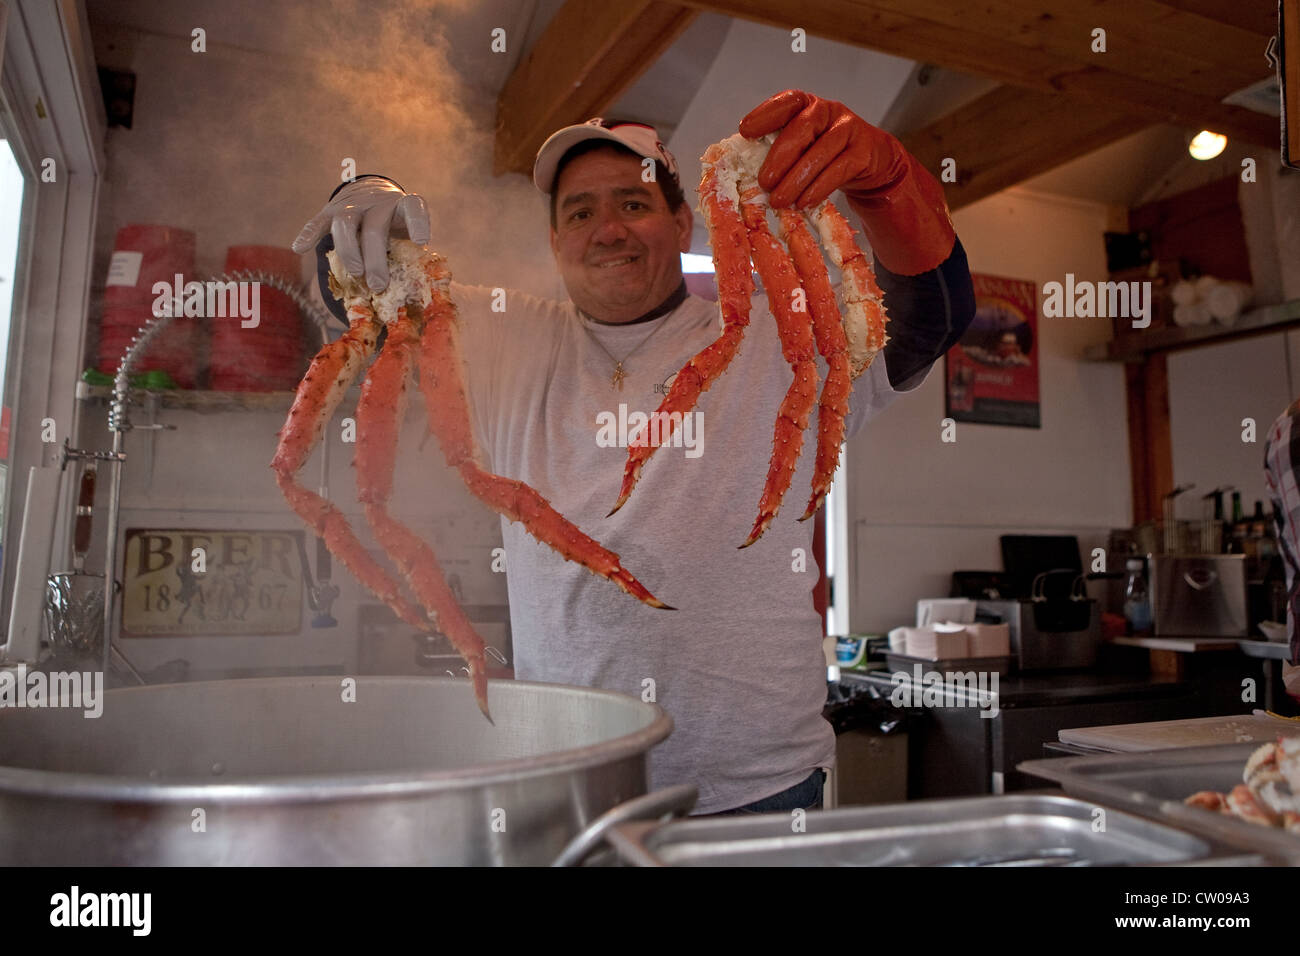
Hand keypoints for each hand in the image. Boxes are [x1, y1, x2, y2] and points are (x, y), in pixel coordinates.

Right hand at [292, 177, 430, 290]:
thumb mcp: (406, 232)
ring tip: (355, 274)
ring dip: (349, 251)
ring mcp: (353, 205)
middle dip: (375, 259)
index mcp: (402, 206)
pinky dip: (308, 234)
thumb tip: (410, 294)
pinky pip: (317, 222)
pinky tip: (300, 248)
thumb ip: (409, 255)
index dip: (418, 223)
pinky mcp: (330, 210)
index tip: (421, 241)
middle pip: (374, 229)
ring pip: (345, 223)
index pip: (413, 208)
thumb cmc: (394, 225)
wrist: (371, 192)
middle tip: (378, 285)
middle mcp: (378, 202)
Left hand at [739, 90, 954, 274]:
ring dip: (797, 179)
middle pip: (802, 127)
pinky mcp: (864, 151)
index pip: (786, 102)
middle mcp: (828, 111)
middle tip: (765, 182)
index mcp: (807, 105)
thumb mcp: (803, 147)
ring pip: (821, 151)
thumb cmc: (825, 155)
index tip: (745, 131)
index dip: (765, 114)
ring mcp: (849, 129)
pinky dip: (820, 188)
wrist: (871, 163)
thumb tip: (744, 170)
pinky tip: (805, 202)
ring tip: (780, 200)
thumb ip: (778, 150)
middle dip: (780, 157)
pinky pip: (840, 169)